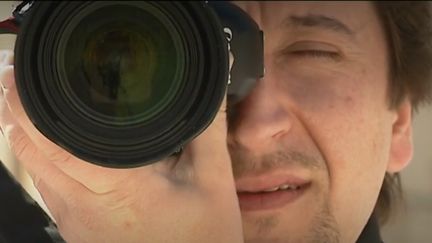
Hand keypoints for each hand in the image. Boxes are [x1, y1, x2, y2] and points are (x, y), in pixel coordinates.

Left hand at [0, 50, 242, 242]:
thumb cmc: (204, 236)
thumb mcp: (213, 179)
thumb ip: (208, 125)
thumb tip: (213, 84)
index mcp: (115, 188)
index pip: (52, 141)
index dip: (26, 104)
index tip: (22, 73)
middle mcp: (82, 208)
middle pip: (29, 152)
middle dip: (16, 112)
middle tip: (21, 76)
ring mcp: (75, 224)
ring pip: (34, 171)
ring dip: (26, 135)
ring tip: (34, 102)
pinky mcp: (77, 231)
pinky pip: (47, 188)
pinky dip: (41, 160)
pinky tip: (57, 144)